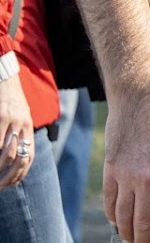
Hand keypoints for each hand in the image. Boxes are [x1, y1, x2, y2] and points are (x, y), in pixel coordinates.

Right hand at [0, 74, 33, 188]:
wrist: (6, 79)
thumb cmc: (11, 100)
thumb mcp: (21, 115)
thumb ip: (20, 132)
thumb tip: (15, 152)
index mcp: (29, 127)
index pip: (30, 155)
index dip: (21, 173)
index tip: (11, 184)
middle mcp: (23, 125)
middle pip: (20, 158)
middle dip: (9, 176)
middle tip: (0, 187)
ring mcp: (12, 121)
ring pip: (6, 152)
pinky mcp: (1, 117)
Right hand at [104, 89, 149, 242]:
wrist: (138, 102)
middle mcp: (146, 179)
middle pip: (142, 221)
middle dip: (143, 240)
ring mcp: (125, 176)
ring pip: (123, 216)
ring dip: (126, 232)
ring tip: (130, 239)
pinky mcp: (110, 171)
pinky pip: (109, 202)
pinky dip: (112, 216)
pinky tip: (117, 222)